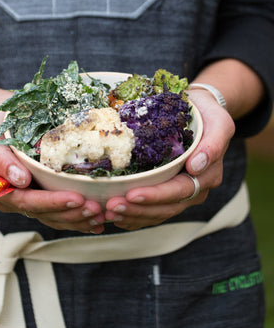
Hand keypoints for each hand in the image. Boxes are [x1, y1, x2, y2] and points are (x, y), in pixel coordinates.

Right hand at [0, 100, 105, 233]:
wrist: (5, 119)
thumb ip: (2, 160)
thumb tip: (20, 180)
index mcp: (3, 189)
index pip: (29, 202)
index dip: (53, 203)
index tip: (77, 198)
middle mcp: (17, 199)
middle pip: (46, 214)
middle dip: (73, 214)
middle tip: (97, 209)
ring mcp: (33, 200)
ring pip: (57, 218)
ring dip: (80, 219)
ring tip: (102, 215)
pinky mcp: (46, 197)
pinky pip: (63, 213)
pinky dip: (81, 218)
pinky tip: (99, 220)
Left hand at [104, 89, 234, 230]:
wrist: (200, 110)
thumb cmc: (207, 113)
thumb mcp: (218, 122)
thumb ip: (213, 143)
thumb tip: (196, 166)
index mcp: (207, 175)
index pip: (180, 191)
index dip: (156, 195)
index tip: (132, 194)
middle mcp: (195, 188)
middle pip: (166, 207)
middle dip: (138, 209)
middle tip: (112, 206)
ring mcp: (181, 193)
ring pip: (157, 213)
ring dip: (132, 215)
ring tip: (108, 212)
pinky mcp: (168, 192)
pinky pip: (152, 211)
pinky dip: (133, 216)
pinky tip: (114, 216)